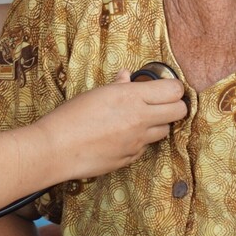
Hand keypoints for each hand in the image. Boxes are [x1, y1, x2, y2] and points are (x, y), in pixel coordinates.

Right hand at [31, 70, 186, 179]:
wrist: (57, 148)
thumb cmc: (71, 117)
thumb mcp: (96, 93)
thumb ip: (119, 86)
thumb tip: (127, 76)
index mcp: (131, 97)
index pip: (174, 90)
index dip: (173, 89)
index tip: (166, 88)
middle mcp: (140, 119)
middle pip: (179, 111)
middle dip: (174, 106)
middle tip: (160, 104)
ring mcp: (138, 141)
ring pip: (165, 131)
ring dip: (157, 125)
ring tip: (136, 121)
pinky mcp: (131, 158)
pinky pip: (145, 148)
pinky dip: (139, 142)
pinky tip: (121, 138)